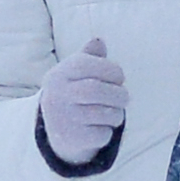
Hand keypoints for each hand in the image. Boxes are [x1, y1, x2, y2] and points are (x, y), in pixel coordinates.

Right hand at [37, 34, 127, 165]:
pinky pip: (102, 134)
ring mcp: (63, 119)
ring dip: (117, 113)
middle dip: (118, 93)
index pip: (85, 65)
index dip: (110, 69)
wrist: (55, 131)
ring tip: (114, 112)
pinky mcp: (72, 138)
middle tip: (124, 97)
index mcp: (57, 75)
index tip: (119, 76)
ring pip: (103, 114)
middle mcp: (57, 96)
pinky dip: (108, 131)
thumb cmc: (74, 93)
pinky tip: (101, 127)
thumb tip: (98, 41)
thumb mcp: (76, 73)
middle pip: (95, 90)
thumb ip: (89, 56)